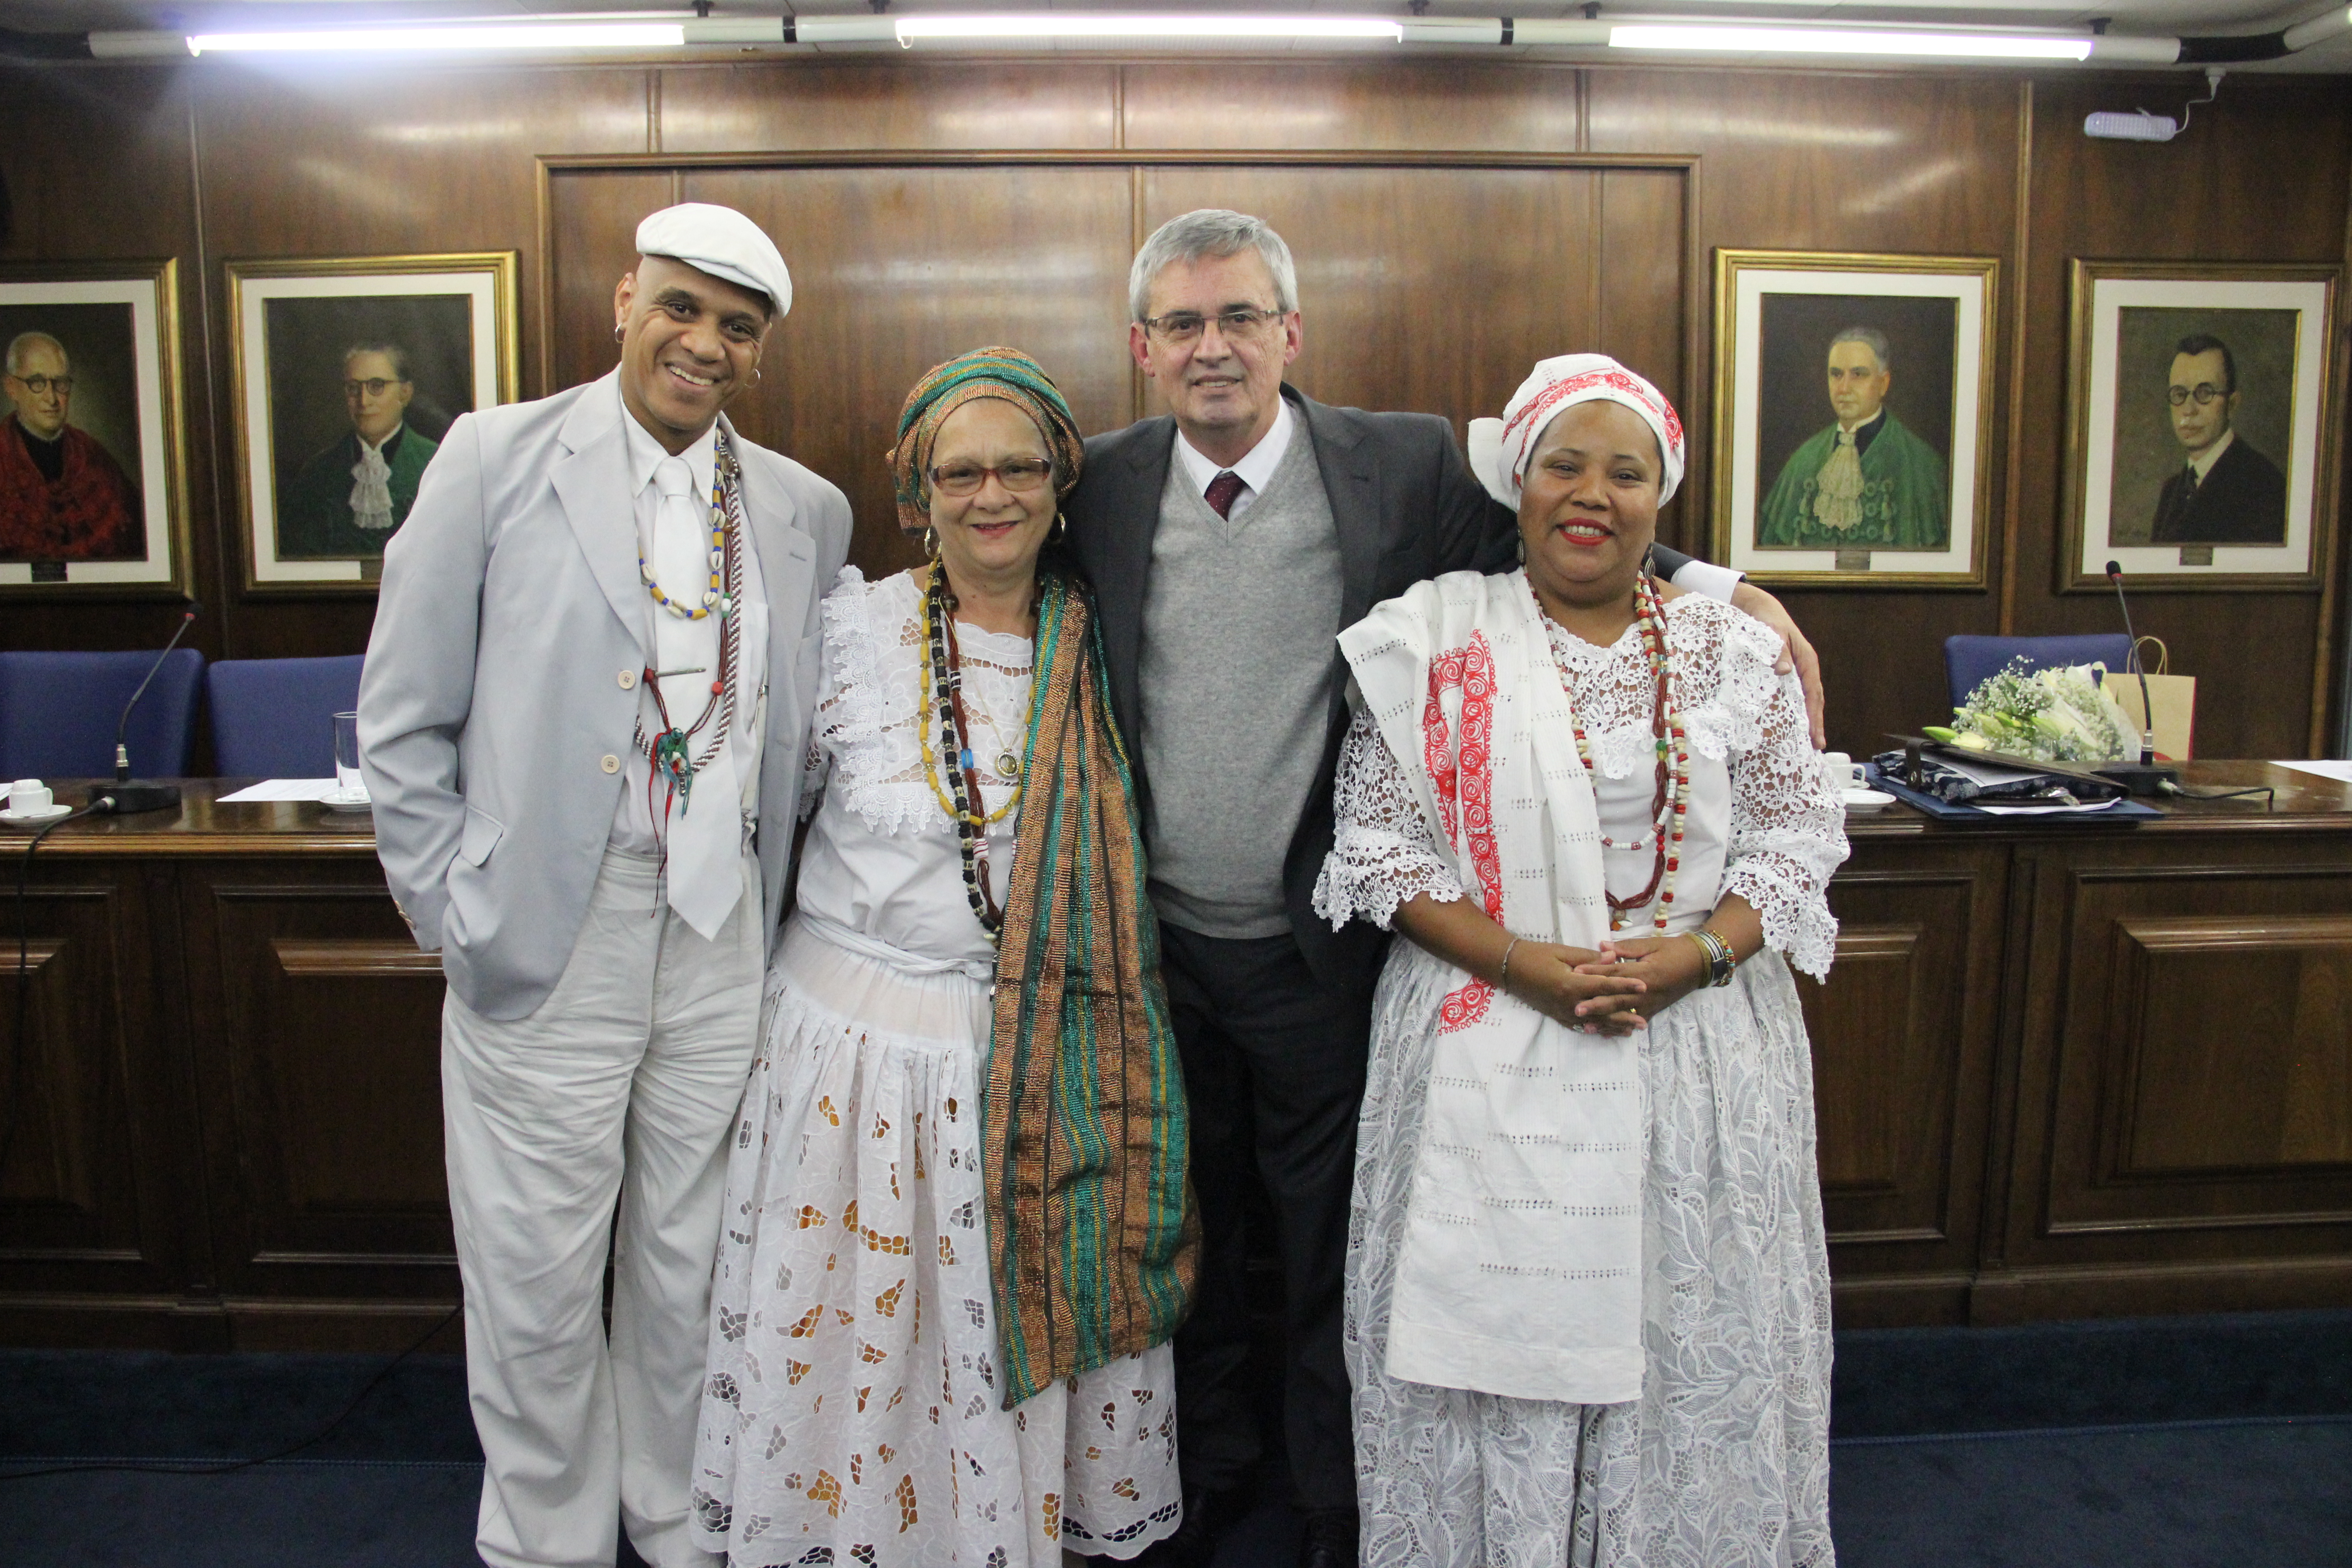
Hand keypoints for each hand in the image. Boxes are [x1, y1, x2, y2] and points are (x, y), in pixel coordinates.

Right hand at [1501, 941, 1648, 1035]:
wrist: (1510, 968)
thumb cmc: (1536, 955)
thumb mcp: (1563, 952)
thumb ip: (1589, 958)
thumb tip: (1614, 959)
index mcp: (1572, 984)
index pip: (1605, 986)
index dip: (1626, 986)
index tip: (1644, 986)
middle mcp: (1569, 1002)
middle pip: (1603, 1011)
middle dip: (1625, 1016)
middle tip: (1644, 1022)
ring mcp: (1562, 1012)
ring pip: (1594, 1022)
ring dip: (1613, 1027)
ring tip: (1631, 1031)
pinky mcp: (1557, 1016)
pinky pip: (1580, 1026)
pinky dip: (1595, 1029)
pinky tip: (1606, 1031)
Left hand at [1570, 935, 1708, 1025]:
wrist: (1700, 964)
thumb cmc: (1674, 950)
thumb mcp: (1651, 944)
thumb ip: (1625, 948)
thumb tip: (1602, 946)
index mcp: (1645, 972)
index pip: (1616, 973)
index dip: (1595, 973)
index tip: (1576, 973)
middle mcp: (1647, 991)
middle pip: (1618, 999)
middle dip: (1596, 1005)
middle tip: (1576, 1009)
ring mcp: (1652, 1003)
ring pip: (1625, 1014)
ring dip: (1605, 1021)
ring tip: (1586, 1027)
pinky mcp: (1655, 1009)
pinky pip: (1636, 1020)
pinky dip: (1621, 1027)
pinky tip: (1607, 1033)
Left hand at [1728, 582, 1825, 748]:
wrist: (1761, 610)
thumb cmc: (1768, 622)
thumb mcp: (1773, 633)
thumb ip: (1779, 651)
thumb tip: (1784, 671)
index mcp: (1806, 661)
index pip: (1813, 693)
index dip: (1814, 714)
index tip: (1815, 734)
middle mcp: (1804, 669)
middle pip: (1813, 700)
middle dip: (1816, 723)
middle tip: (1817, 746)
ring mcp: (1796, 672)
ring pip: (1805, 699)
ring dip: (1807, 719)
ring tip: (1808, 742)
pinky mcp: (1786, 674)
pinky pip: (1793, 695)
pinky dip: (1794, 710)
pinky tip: (1791, 724)